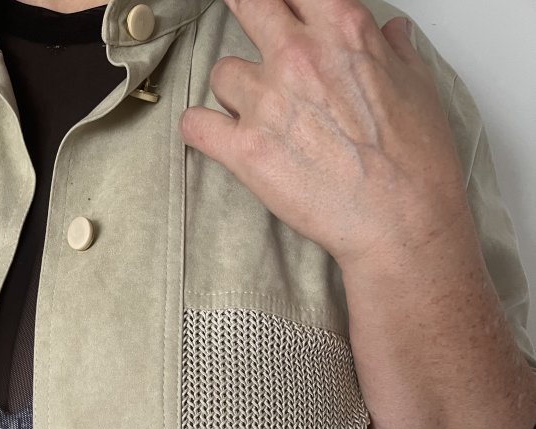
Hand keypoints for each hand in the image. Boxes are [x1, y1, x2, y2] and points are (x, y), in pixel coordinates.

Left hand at [178, 0, 470, 269]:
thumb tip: (391, 34)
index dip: (286, 0)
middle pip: (248, 4)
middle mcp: (298, 58)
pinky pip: (195, 125)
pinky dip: (199, 129)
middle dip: (246, 10)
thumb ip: (395, 52)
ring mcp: (266, 103)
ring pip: (222, 73)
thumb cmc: (416, 162)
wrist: (401, 221)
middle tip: (247, 22)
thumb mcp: (419, 88)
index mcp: (343, 32)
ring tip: (256, 114)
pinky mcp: (245, 150)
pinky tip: (213, 135)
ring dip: (234, 90)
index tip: (281, 8)